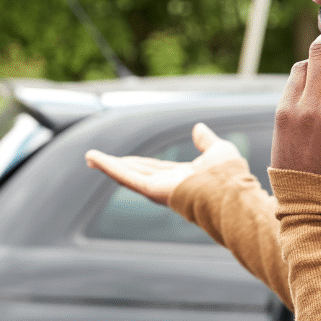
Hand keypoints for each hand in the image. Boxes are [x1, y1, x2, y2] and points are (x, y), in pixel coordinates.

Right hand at [85, 122, 243, 205]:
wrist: (231, 193)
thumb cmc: (230, 176)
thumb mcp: (218, 150)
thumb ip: (206, 141)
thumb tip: (198, 128)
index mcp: (183, 178)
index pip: (155, 169)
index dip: (138, 163)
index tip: (125, 159)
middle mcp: (168, 185)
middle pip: (137, 173)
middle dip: (117, 166)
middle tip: (97, 160)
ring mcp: (159, 189)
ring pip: (128, 175)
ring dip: (108, 166)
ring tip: (90, 158)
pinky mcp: (152, 190)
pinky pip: (127, 177)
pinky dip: (109, 168)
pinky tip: (94, 159)